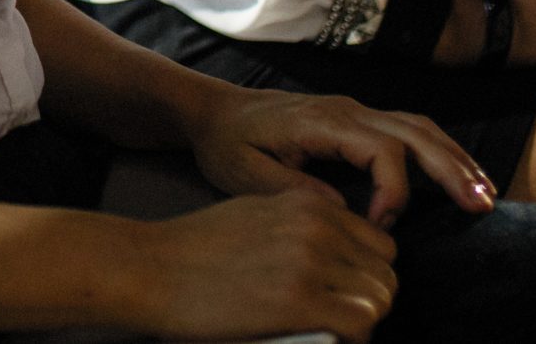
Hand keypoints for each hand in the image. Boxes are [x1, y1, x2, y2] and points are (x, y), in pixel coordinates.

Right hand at [125, 192, 396, 343]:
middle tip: (339, 318)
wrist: (151, 268)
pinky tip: (326, 336)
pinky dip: (351, 337)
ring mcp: (310, 263)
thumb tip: (332, 260)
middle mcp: (316, 227)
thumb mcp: (255, 215)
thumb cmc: (194, 249)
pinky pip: (360, 324)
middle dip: (369, 300)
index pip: (378, 244)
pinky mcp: (300, 301)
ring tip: (330, 329)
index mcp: (307, 205)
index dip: (366, 275)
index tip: (346, 293)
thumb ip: (299, 228)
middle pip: (384, 274)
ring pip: (379, 300)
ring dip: (360, 320)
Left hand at [180, 81, 494, 228]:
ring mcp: (355, 112)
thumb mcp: (245, 172)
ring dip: (455, 159)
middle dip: (452, 169)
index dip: (393, 191)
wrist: (214, 111)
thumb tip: (342, 211)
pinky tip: (457, 177)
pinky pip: (408, 131)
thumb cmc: (228, 143)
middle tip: (482, 206)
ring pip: (419, 128)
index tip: (382, 226)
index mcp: (323, 121)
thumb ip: (292, 189)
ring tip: (485, 195)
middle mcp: (347, 111)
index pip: (382, 150)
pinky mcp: (356, 122)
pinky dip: (439, 152)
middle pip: (415, 133)